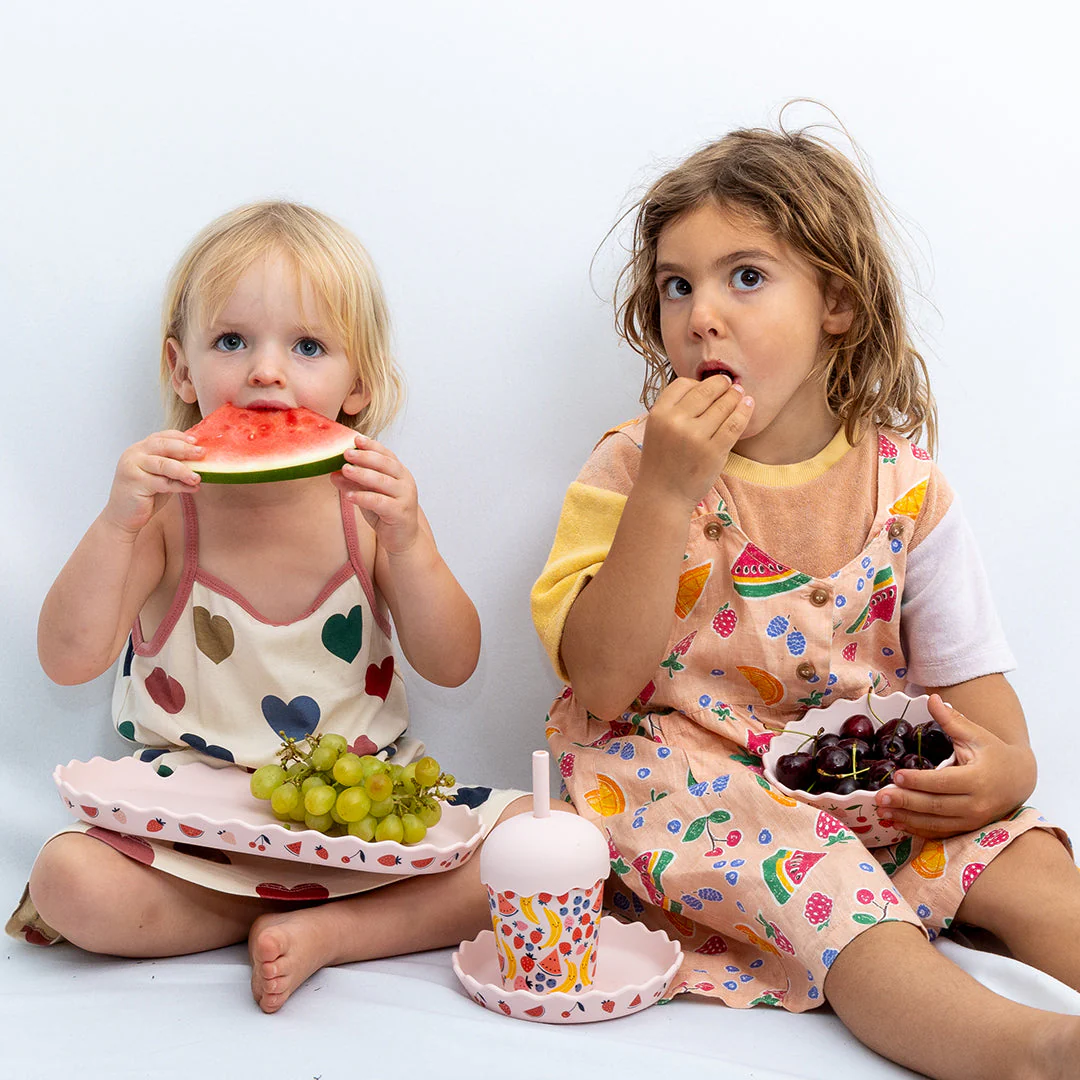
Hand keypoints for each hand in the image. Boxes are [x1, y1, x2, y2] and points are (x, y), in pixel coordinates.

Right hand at [103, 430, 203, 536]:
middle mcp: (134, 454)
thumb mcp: (160, 476)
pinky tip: (193, 488)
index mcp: (139, 449)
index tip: (196, 441)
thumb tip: (199, 459)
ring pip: (163, 464)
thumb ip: (173, 465)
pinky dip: (180, 486)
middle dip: (185, 449)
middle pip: (162, 446)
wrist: (124, 517)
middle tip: (202, 454)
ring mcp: (132, 467)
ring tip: (198, 477)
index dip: (180, 437)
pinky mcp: (135, 483)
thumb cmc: (144, 495)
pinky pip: (163, 482)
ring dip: (184, 470)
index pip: (161, 436)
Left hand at [332, 434, 418, 553]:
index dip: (372, 445)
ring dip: (362, 474)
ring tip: (345, 470)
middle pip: (386, 464)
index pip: (386, 454)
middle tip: (346, 453)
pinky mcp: (400, 513)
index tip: (355, 439)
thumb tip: (333, 473)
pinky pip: (380, 502)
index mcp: (399, 473)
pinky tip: (349, 495)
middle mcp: (405, 482)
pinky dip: (364, 497)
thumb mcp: (368, 495)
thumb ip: (354, 484)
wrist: (403, 539)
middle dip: (365, 457)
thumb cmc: (386, 514)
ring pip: (383, 481)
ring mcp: (405, 497)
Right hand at [638, 376, 752, 508]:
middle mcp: (675, 422)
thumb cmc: (662, 463)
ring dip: (735, 396)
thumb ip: (675, 409)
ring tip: (741, 395)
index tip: (708, 387)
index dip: (698, 383)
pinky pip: (735, 423)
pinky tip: (748, 405)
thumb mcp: (657, 430)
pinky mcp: (713, 451)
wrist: (663, 496)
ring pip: (723, 405)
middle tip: (731, 385)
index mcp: (658, 414)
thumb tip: (705, 386)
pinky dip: (744, 411)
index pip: (683, 384)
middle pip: (706, 390)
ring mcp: (695, 436)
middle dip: (722, 384)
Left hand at [873, 694, 1035, 838]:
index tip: (896, 775)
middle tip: (879, 797)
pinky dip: (918, 829)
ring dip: (907, 818)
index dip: (919, 781)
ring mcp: (973, 820)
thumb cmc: (994, 753)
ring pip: (935, 823)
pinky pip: (940, 832)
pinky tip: (898, 823)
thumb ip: (951, 719)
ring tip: (882, 811)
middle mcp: (976, 804)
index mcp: (978, 779)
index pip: (943, 782)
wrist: (1019, 779)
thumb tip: (931, 698)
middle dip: (906, 802)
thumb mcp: (976, 734)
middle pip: (936, 806)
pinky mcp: (968, 828)